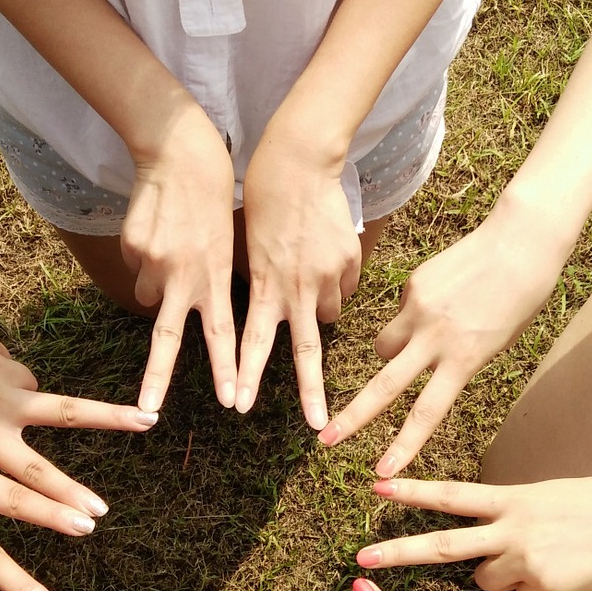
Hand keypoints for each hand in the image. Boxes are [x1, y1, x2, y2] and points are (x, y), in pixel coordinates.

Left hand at [0, 313, 156, 519]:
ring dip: (22, 401)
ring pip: (35, 392)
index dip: (66, 500)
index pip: (34, 478)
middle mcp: (0, 406)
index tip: (93, 517)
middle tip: (150, 423)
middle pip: (69, 416)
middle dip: (113, 421)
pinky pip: (2, 366)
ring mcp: (0, 372)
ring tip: (58, 410)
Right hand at [124, 109, 240, 413]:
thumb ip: (210, 281)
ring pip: (148, 297)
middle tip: (148, 410)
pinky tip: (157, 230)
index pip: (223, 333)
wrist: (181, 155)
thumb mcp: (227, 244)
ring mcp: (155, 264)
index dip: (226, 369)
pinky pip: (135, 268)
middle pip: (168, 339)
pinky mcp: (132, 249)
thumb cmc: (214, 199)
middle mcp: (186, 276)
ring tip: (171, 250)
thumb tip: (175, 309)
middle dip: (157, 379)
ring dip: (157, 287)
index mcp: (218, 276)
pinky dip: (144, 259)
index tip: (229, 401)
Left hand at [238, 134, 362, 428]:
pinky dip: (336, 280)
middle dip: (310, 393)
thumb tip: (273, 311)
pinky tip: (325, 255)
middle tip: (317, 427)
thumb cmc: (261, 202)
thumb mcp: (246, 249)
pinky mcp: (350, 261)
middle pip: (306, 351)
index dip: (247, 375)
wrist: (297, 163)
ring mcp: (328, 276)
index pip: (254, 341)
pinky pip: (346, 285)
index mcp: (264, 285)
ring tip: (308, 277)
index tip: (241, 405)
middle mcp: (296, 288)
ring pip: (329, 314)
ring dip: (319, 308)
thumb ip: (261, 286)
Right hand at [320, 224, 559, 475]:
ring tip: (425, 335)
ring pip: (383, 347)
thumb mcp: (496, 344)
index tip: (382, 472)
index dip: (402, 446)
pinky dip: (412, 314)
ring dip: (389, 353)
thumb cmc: (520, 298)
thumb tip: (419, 362)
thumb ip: (456, 361)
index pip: (426, 413)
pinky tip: (443, 295)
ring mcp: (417, 310)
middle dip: (353, 418)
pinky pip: (399, 312)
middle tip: (326, 440)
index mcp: (464, 360)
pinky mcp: (411, 286)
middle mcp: (435, 338)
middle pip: (384, 387)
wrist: (521, 242)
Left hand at [356, 473, 591, 590]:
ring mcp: (526, 560)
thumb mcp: (546, 499)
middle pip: (442, 545)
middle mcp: (512, 528)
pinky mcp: (545, 588)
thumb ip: (511, 520)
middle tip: (359, 561)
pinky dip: (541, 590)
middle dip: (398, 553)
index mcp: (512, 498)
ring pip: (487, 581)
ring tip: (546, 556)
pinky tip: (570, 573)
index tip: (376, 486)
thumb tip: (490, 558)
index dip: (412, 491)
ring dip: (504, 575)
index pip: (451, 495)